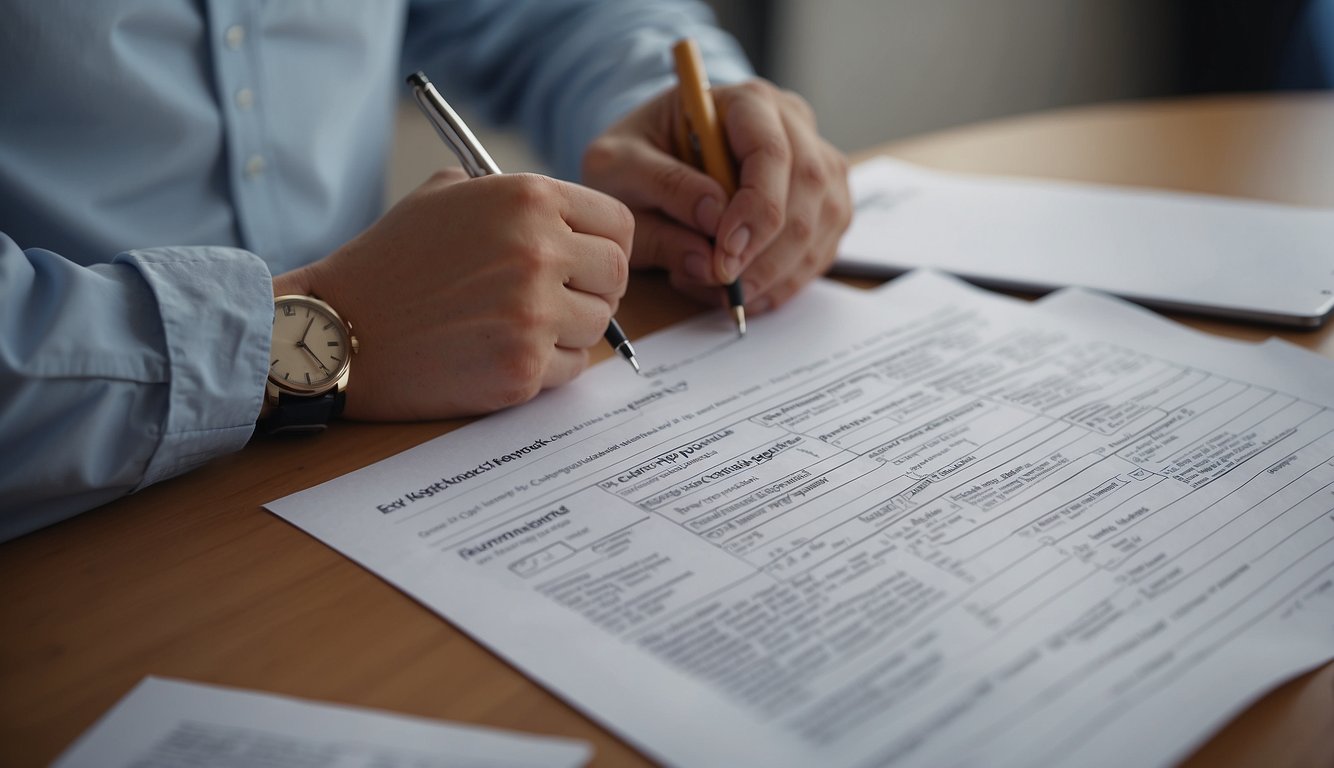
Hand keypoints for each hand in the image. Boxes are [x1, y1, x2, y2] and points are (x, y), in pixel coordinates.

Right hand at [273, 170, 632, 420]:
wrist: (338, 329)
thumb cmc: (391, 261)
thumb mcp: (447, 195)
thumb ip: (516, 198)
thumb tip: (575, 222)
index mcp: (527, 198)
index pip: (618, 223)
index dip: (604, 243)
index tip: (587, 259)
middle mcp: (538, 252)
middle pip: (616, 276)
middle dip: (593, 288)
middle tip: (559, 297)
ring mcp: (533, 316)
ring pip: (597, 326)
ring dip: (569, 328)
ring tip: (516, 323)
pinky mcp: (522, 370)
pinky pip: (569, 369)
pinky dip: (546, 365)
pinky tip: (500, 351)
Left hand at [582, 78, 851, 314]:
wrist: (649, 164)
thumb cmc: (636, 157)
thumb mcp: (620, 166)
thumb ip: (663, 193)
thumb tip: (710, 240)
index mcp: (747, 101)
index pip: (771, 152)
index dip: (755, 209)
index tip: (723, 254)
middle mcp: (792, 125)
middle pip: (807, 190)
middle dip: (765, 251)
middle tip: (720, 281)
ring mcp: (815, 165)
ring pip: (818, 227)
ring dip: (773, 273)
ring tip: (715, 286)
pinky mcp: (820, 205)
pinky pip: (819, 252)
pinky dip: (782, 283)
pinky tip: (739, 290)